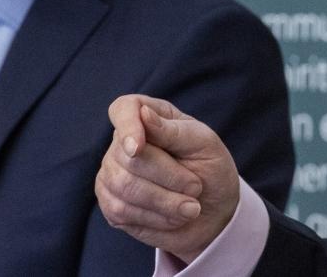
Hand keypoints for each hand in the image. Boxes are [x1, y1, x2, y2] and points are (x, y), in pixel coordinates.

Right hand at [95, 95, 239, 261]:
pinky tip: (174, 217)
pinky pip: (121, 212)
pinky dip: (155, 218)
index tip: (138, 148)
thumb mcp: (204, 145)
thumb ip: (174, 131)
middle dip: (169, 177)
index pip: (123, 109)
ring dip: (165, 202)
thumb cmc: (210, 168)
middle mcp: (123, 143)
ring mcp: (112, 174)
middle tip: (196, 187)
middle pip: (128, 158)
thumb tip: (143, 114)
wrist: (215, 211)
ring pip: (123, 187)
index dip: (127, 127)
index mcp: (149, 117)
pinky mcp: (111, 205)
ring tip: (192, 207)